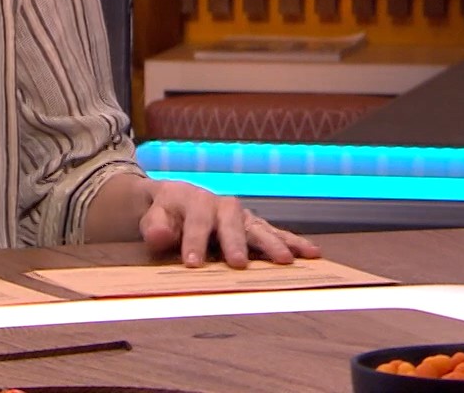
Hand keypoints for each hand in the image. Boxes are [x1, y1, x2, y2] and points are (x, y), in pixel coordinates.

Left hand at [136, 179, 321, 268]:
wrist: (176, 200)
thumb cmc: (164, 214)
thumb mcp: (152, 218)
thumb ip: (155, 227)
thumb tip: (158, 236)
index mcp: (194, 200)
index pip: (195, 222)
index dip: (194, 242)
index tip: (193, 264)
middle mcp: (222, 205)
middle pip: (231, 223)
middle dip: (235, 243)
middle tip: (238, 264)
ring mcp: (241, 215)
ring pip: (259, 227)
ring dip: (274, 243)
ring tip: (289, 260)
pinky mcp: (254, 225)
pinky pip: (275, 233)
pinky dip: (292, 242)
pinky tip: (311, 253)